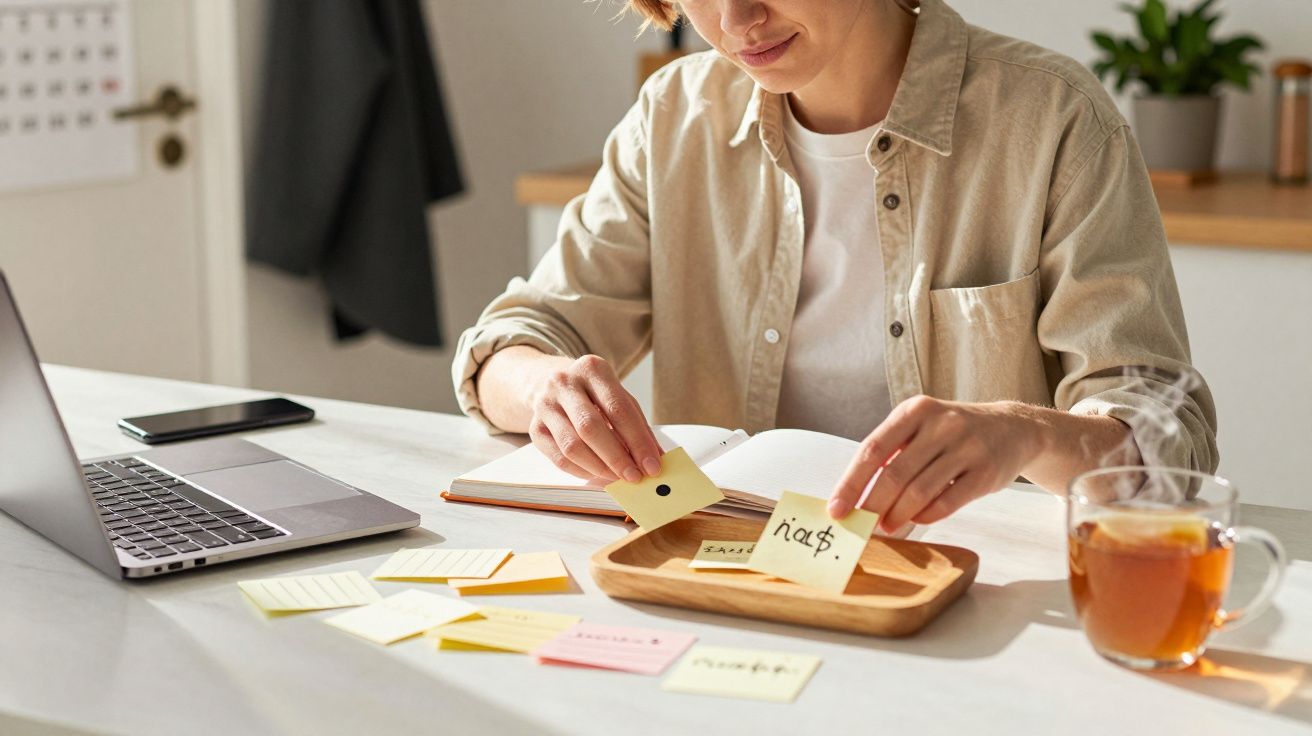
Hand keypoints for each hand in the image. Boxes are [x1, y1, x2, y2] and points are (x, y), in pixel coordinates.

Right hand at [527, 354, 663, 483]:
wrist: (550, 384)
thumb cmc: (593, 394)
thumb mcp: (618, 397)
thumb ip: (638, 426)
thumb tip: (655, 459)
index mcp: (592, 369)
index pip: (618, 409)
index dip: (637, 441)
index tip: (652, 465)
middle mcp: (564, 383)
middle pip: (591, 427)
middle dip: (617, 457)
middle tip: (634, 476)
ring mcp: (545, 405)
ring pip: (572, 446)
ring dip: (599, 468)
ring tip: (617, 478)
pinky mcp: (535, 428)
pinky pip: (559, 458)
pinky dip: (582, 472)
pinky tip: (598, 475)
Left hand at [827, 396, 1046, 532]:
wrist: (1012, 428)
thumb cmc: (952, 433)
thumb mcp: (920, 427)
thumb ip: (892, 454)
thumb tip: (856, 496)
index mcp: (914, 411)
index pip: (872, 449)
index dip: (851, 483)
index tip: (837, 510)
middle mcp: (940, 424)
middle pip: (894, 474)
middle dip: (873, 505)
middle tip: (862, 526)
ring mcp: (966, 446)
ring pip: (920, 491)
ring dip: (899, 515)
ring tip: (889, 528)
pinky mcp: (986, 471)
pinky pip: (948, 501)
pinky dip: (927, 516)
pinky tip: (918, 520)